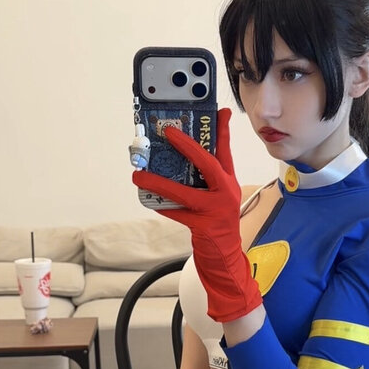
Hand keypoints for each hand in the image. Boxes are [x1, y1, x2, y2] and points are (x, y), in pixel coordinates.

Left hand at [132, 109, 261, 322]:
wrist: (225, 257)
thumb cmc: (218, 223)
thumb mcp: (219, 197)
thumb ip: (207, 177)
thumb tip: (182, 156)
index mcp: (228, 182)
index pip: (226, 151)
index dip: (222, 130)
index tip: (218, 111)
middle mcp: (225, 193)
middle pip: (207, 164)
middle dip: (188, 146)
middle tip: (169, 133)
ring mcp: (215, 210)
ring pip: (184, 192)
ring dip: (159, 182)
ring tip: (139, 175)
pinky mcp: (203, 227)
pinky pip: (178, 213)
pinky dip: (163, 207)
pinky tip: (150, 201)